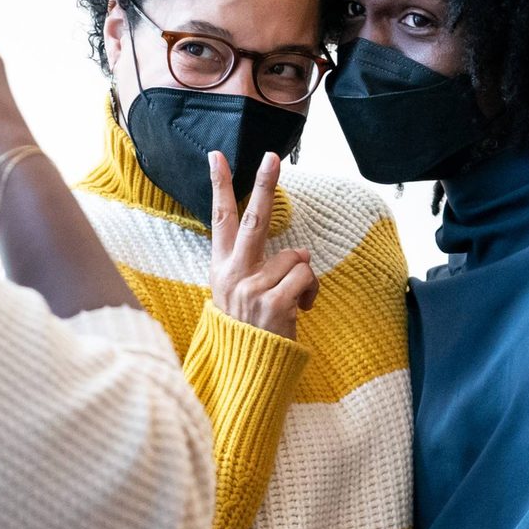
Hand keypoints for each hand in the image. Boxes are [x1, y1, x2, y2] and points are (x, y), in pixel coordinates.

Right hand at [209, 152, 318, 339]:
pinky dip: (312, 292)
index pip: (219, 219)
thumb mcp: (237, 296)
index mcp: (220, 268)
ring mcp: (251, 288)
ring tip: (294, 299)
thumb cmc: (248, 330)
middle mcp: (232, 274)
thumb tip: (299, 251)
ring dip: (304, 276)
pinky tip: (301, 309)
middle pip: (253, 218)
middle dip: (265, 184)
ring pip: (295, 256)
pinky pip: (306, 277)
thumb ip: (256, 268)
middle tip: (273, 156)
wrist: (248, 371)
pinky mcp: (273, 304)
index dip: (219, 186)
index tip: (217, 156)